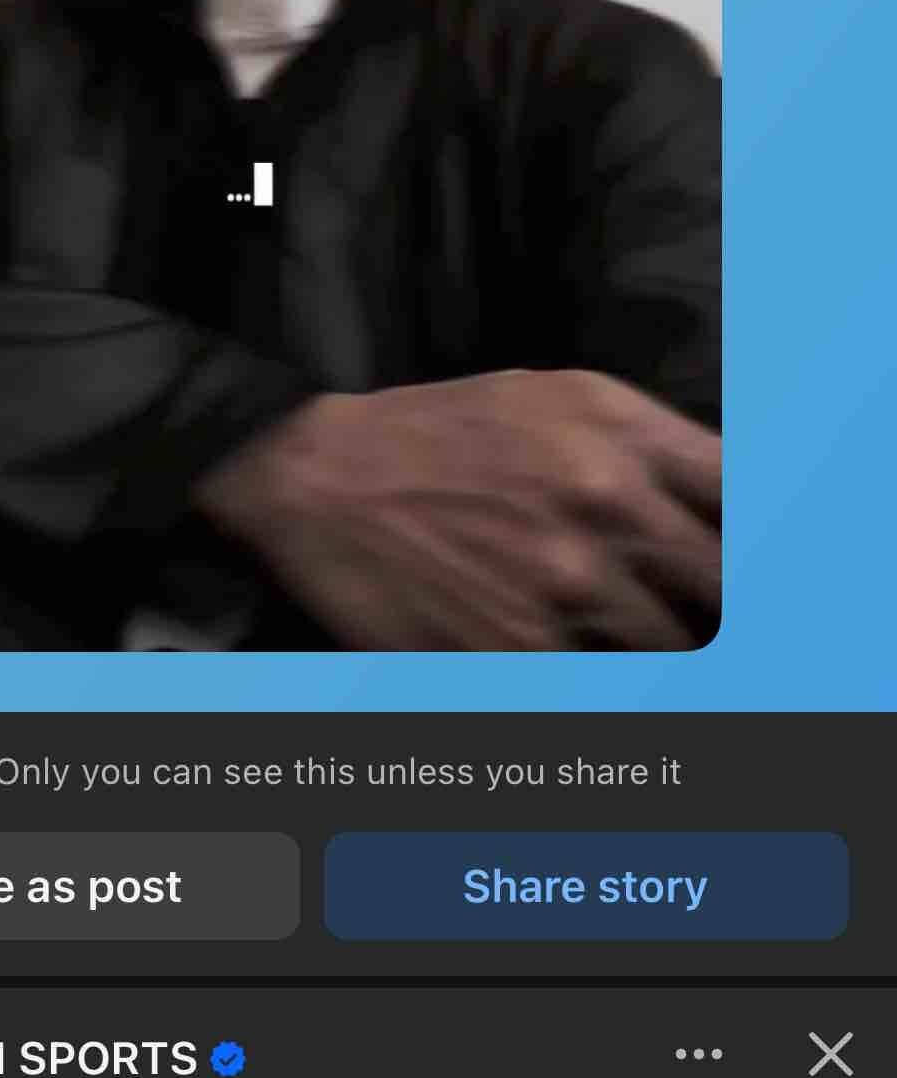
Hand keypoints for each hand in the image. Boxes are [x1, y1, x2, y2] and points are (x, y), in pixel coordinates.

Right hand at [194, 369, 720, 649]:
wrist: (321, 478)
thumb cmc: (445, 429)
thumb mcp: (558, 396)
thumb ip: (653, 442)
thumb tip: (735, 500)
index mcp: (622, 437)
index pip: (745, 499)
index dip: (757, 537)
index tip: (735, 556)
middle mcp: (605, 508)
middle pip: (723, 588)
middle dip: (712, 601)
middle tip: (686, 602)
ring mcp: (565, 588)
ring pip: (668, 648)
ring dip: (652, 643)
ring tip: (607, 622)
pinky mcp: (519, 651)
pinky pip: (596, 682)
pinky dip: (588, 669)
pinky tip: (553, 643)